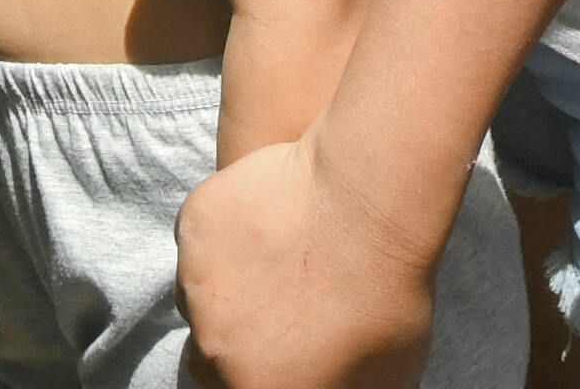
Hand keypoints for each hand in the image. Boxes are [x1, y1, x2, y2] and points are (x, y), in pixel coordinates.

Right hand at [174, 135, 445, 388]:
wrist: (364, 208)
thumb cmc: (386, 296)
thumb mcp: (383, 375)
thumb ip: (338, 385)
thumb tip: (328, 375)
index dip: (265, 373)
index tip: (286, 354)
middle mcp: (215, 348)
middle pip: (208, 356)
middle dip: (238, 340)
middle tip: (280, 310)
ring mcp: (196, 285)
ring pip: (201, 294)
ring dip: (228, 287)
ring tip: (280, 258)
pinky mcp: (194, 229)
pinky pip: (201, 240)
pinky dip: (225, 235)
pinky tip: (266, 222)